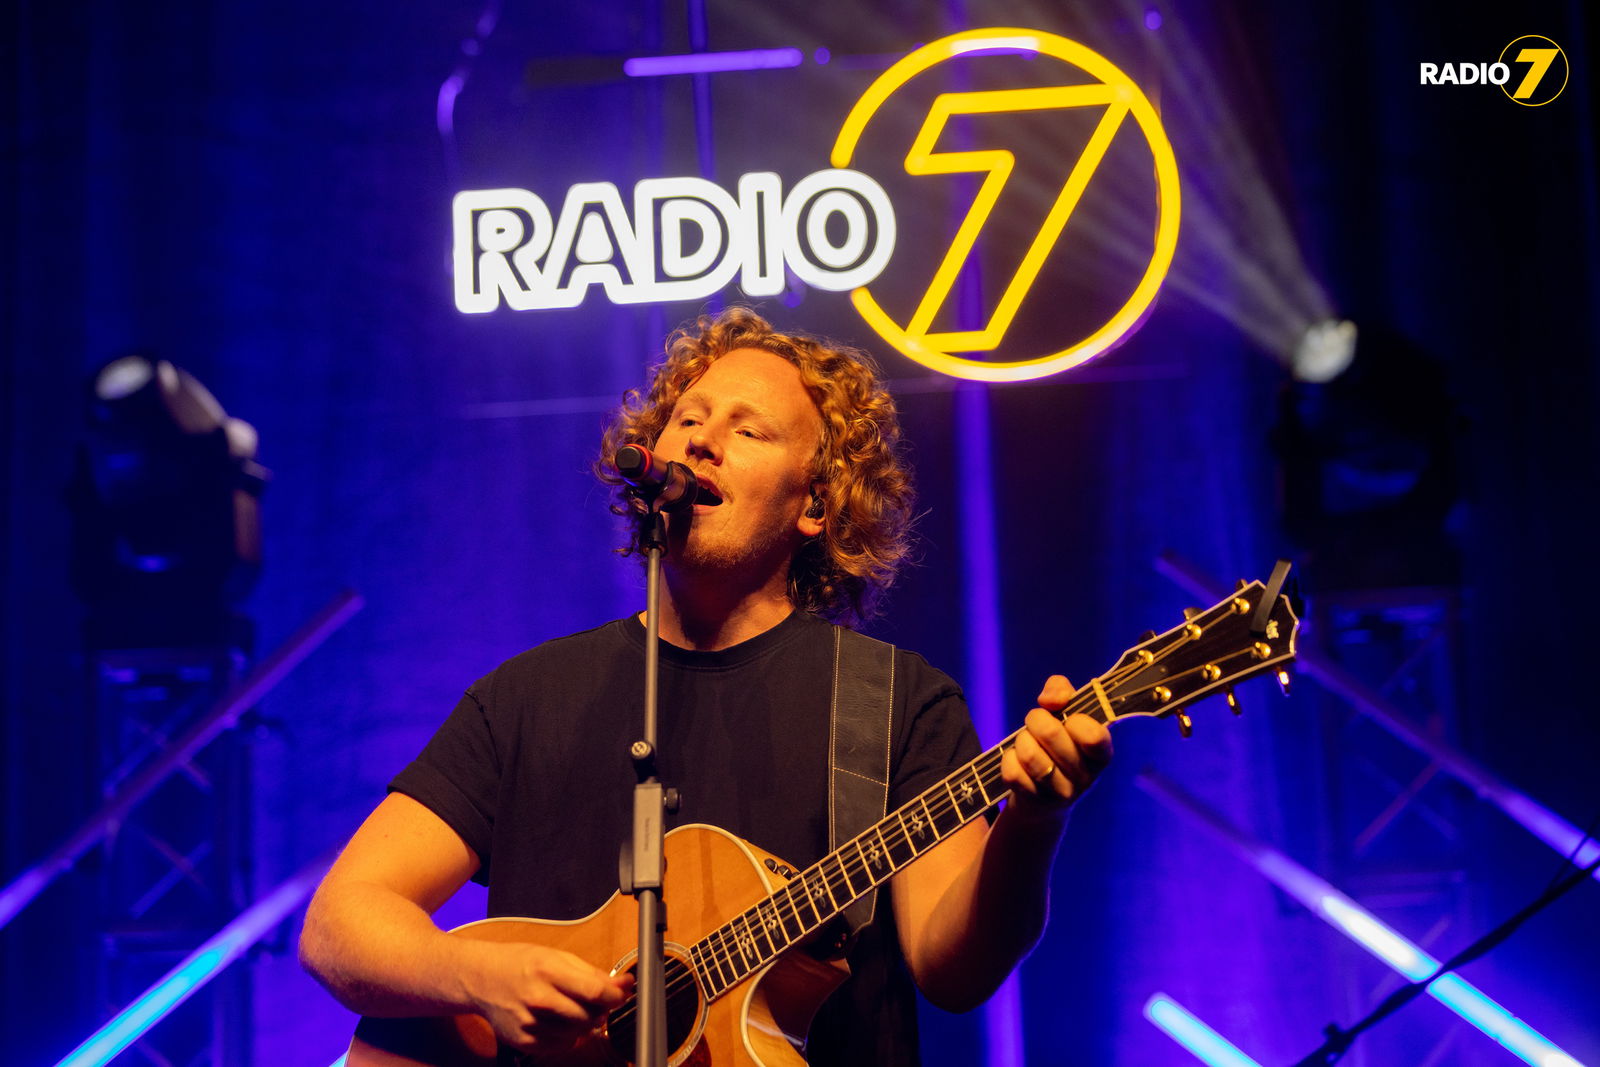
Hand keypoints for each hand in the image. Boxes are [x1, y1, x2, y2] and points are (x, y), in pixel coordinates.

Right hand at [461, 941, 632, 1053]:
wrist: (481, 979)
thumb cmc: (520, 963)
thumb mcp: (557, 957)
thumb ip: (592, 973)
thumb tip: (624, 985)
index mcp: (548, 971)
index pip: (594, 992)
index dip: (615, 996)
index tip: (622, 994)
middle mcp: (538, 999)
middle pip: (589, 1016)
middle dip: (600, 1010)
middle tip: (596, 1000)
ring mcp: (529, 1023)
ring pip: (578, 1033)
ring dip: (584, 1023)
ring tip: (572, 1007)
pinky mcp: (524, 1042)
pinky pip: (561, 1045)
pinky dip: (568, 1035)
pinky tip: (558, 1020)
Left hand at [999, 675, 1112, 817]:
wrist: (1043, 795)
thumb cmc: (1057, 744)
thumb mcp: (1066, 713)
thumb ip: (1061, 691)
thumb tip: (1049, 700)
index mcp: (1102, 754)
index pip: (1092, 735)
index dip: (1073, 719)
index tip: (1068, 719)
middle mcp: (1086, 778)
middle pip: (1050, 733)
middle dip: (1035, 719)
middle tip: (1036, 724)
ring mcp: (1061, 793)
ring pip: (1029, 754)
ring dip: (1022, 740)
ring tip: (1027, 743)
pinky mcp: (1035, 802)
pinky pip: (1012, 771)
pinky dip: (1008, 759)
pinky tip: (1018, 762)